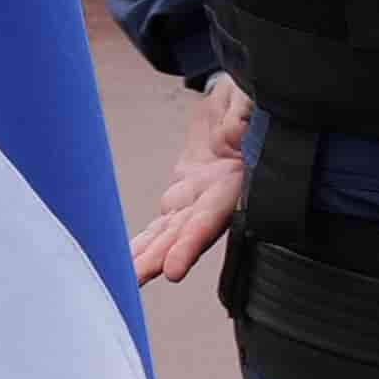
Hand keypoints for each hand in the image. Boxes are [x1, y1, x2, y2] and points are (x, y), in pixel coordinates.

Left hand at [129, 76, 251, 283]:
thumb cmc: (253, 98)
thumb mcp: (252, 98)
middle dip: (163, 257)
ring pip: (171, 233)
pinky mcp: (183, 193)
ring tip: (125, 280)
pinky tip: (125, 261)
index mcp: (241, 177)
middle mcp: (221, 195)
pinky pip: (162, 223)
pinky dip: (144, 242)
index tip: (173, 270)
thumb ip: (246, 113)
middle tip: (136, 279)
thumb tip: (238, 122)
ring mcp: (200, 197)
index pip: (214, 214)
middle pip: (188, 233)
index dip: (192, 241)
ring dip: (148, 256)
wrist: (241, 101)